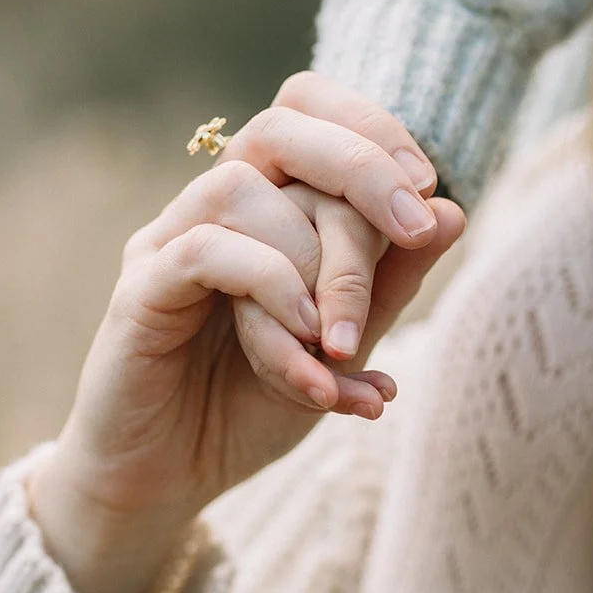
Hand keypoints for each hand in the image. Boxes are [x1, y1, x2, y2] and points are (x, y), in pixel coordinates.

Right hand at [29, 74, 463, 592]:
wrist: (168, 482)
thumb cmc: (246, 408)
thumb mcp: (339, 347)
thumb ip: (386, 284)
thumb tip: (454, 213)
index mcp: (259, 208)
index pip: (305, 110)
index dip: (370, 128)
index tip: (426, 190)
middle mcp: (209, 210)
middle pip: (278, 128)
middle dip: (359, 167)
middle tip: (412, 226)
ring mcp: (166, 244)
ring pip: (241, 188)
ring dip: (313, 257)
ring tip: (338, 334)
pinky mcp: (138, 291)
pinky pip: (204, 250)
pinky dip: (268, 283)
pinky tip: (304, 336)